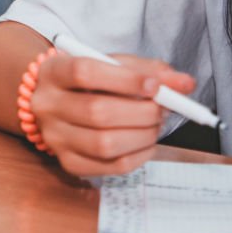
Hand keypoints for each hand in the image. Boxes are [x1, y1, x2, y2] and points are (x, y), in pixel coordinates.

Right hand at [32, 52, 196, 176]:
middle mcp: (46, 105)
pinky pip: (112, 166)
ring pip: (105, 143)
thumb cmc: (90, 82)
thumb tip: (185, 84)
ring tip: (155, 125)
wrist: (58, 105)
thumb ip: (148, 71)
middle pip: (96, 111)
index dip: (124, 80)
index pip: (84, 73)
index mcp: (53, 72)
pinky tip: (146, 142)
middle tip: (164, 109)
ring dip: (143, 135)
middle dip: (141, 112)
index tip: (154, 85)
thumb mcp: (114, 66)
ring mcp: (55, 138)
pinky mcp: (68, 162)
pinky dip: (139, 155)